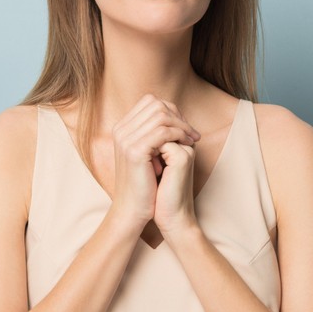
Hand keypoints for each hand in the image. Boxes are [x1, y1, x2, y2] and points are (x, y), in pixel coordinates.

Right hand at [109, 95, 199, 232]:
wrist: (133, 209)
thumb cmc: (144, 184)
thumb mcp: (149, 154)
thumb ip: (154, 134)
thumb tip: (173, 117)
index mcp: (122, 128)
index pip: (150, 102)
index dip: (171, 111)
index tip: (185, 128)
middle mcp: (120, 130)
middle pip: (155, 104)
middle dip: (178, 116)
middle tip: (192, 134)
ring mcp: (125, 139)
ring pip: (160, 114)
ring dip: (182, 125)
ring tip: (191, 140)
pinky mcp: (134, 151)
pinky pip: (162, 131)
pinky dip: (179, 135)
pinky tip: (187, 145)